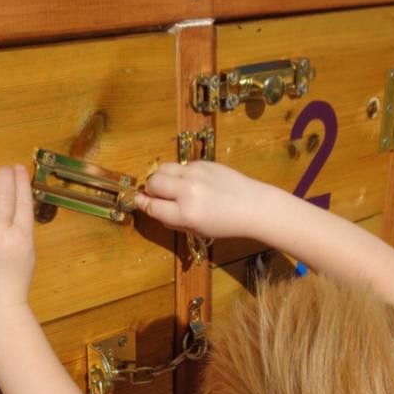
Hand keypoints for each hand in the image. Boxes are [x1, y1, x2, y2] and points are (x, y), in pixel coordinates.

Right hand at [134, 159, 264, 239]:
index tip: (140, 202)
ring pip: (163, 168)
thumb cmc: (225, 224)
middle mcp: (187, 191)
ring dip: (162, 177)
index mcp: (185, 214)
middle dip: (150, 189)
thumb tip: (153, 208)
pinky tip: (194, 182)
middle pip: (153, 182)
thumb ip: (173, 220)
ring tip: (171, 186)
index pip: (151, 206)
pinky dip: (181, 174)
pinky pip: (181, 166)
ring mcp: (195, 174)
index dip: (143, 204)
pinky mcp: (203, 163)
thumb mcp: (197, 231)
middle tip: (157, 195)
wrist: (253, 206)